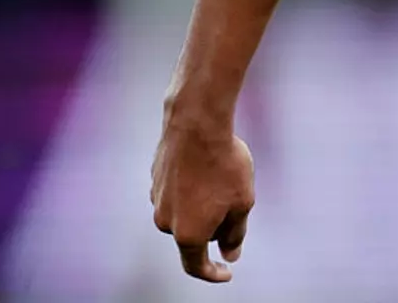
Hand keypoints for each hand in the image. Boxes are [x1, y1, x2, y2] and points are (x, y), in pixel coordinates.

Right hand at [151, 118, 255, 281]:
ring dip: (203, 203)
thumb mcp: (242, 203)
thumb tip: (229, 255)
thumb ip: (234, 234)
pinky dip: (193, 186)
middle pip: (193, 234)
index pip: (196, 265)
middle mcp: (165, 221)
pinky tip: (207, 165)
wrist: (197, 123)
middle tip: (236, 199)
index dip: (212, 273)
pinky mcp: (155, 178)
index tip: (227, 272)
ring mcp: (156, 198)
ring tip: (223, 175)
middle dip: (215, 225)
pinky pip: (178, 191)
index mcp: (187, 234)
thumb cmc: (224, 164)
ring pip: (185, 211)